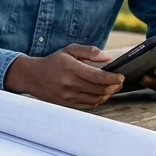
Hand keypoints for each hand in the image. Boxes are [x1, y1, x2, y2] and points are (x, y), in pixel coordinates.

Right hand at [5, 44, 123, 109]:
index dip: (113, 78)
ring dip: (108, 94)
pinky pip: (89, 105)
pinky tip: (101, 94)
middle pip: (99, 89)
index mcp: (70, 68)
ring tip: (112, 87)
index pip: (98, 76)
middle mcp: (69, 84)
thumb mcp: (70, 50)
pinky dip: (98, 100)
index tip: (121, 76)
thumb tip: (108, 58)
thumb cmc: (54, 61)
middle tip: (119, 82)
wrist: (33, 76)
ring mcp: (68, 96)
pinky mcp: (67, 103)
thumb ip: (89, 51)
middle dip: (114, 86)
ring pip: (96, 99)